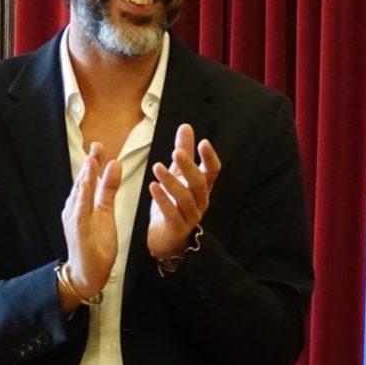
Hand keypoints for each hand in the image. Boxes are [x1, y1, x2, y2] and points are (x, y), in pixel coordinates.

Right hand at [60, 143, 120, 299]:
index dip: (93, 163)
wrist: (87, 273)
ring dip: (85, 177)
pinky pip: (80, 213)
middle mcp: (75, 208)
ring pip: (80, 195)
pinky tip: (85, 188)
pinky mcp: (78, 231)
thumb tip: (114, 165)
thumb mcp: (106, 211)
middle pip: (83, 182)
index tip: (99, 147)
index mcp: (83, 203)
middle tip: (96, 146)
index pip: (88, 179)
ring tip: (92, 160)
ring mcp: (74, 219)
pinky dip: (82, 200)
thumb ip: (109, 189)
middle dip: (89, 164)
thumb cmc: (95, 243)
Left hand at [148, 123, 219, 259]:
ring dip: (172, 182)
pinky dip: (162, 199)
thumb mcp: (177, 175)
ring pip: (185, 198)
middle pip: (199, 183)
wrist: (165, 238)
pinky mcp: (177, 228)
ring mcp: (190, 216)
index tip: (203, 142)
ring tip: (157, 168)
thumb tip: (186, 126)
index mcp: (203, 188)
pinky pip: (172, 213)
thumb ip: (183, 151)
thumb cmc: (173, 203)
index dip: (209, 158)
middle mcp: (201, 202)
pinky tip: (153, 187)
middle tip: (176, 152)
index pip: (213, 172)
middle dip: (189, 167)